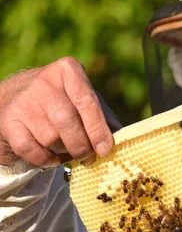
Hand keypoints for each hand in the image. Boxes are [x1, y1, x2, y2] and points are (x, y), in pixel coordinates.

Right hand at [0, 57, 120, 167]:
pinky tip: (50, 158)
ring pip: (50, 137)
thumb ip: (104, 116)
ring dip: (63, 152)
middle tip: (88, 158)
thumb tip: (121, 135)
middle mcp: (44, 81)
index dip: (98, 129)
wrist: (16, 98)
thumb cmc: (62, 101)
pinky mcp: (8, 119)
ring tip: (66, 150)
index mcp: (69, 71)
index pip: (87, 101)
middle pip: (67, 121)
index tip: (106, 149)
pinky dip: (44, 159)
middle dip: (82, 146)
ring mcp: (24, 100)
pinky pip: (30, 149)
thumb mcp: (84, 100)